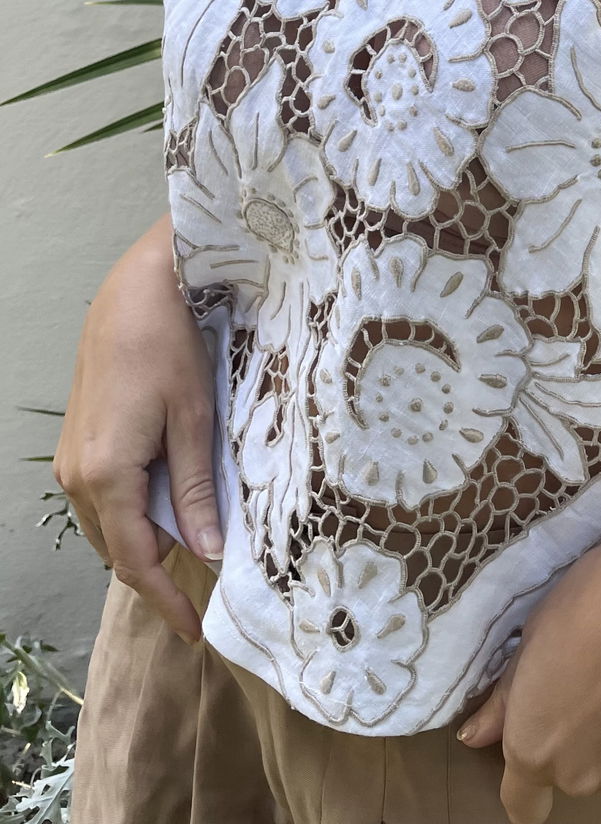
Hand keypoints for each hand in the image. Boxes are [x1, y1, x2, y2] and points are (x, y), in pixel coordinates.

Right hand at [53, 212, 222, 645]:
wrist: (136, 291)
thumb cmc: (171, 348)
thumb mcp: (194, 421)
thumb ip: (196, 492)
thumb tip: (208, 553)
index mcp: (108, 476)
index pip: (137, 561)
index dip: (166, 600)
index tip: (196, 630)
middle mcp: (78, 476)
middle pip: (119, 549)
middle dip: (158, 570)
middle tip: (204, 583)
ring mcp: (71, 459)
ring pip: (108, 524)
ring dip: (145, 537)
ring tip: (191, 537)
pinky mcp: (76, 442)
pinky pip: (102, 498)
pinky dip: (132, 508)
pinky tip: (166, 495)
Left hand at [455, 514, 600, 823]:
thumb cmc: (592, 601)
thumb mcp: (532, 637)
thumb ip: (506, 700)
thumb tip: (474, 738)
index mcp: (533, 748)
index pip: (521, 802)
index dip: (529, 784)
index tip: (544, 753)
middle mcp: (578, 779)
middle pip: (575, 772)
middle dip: (583, 740)